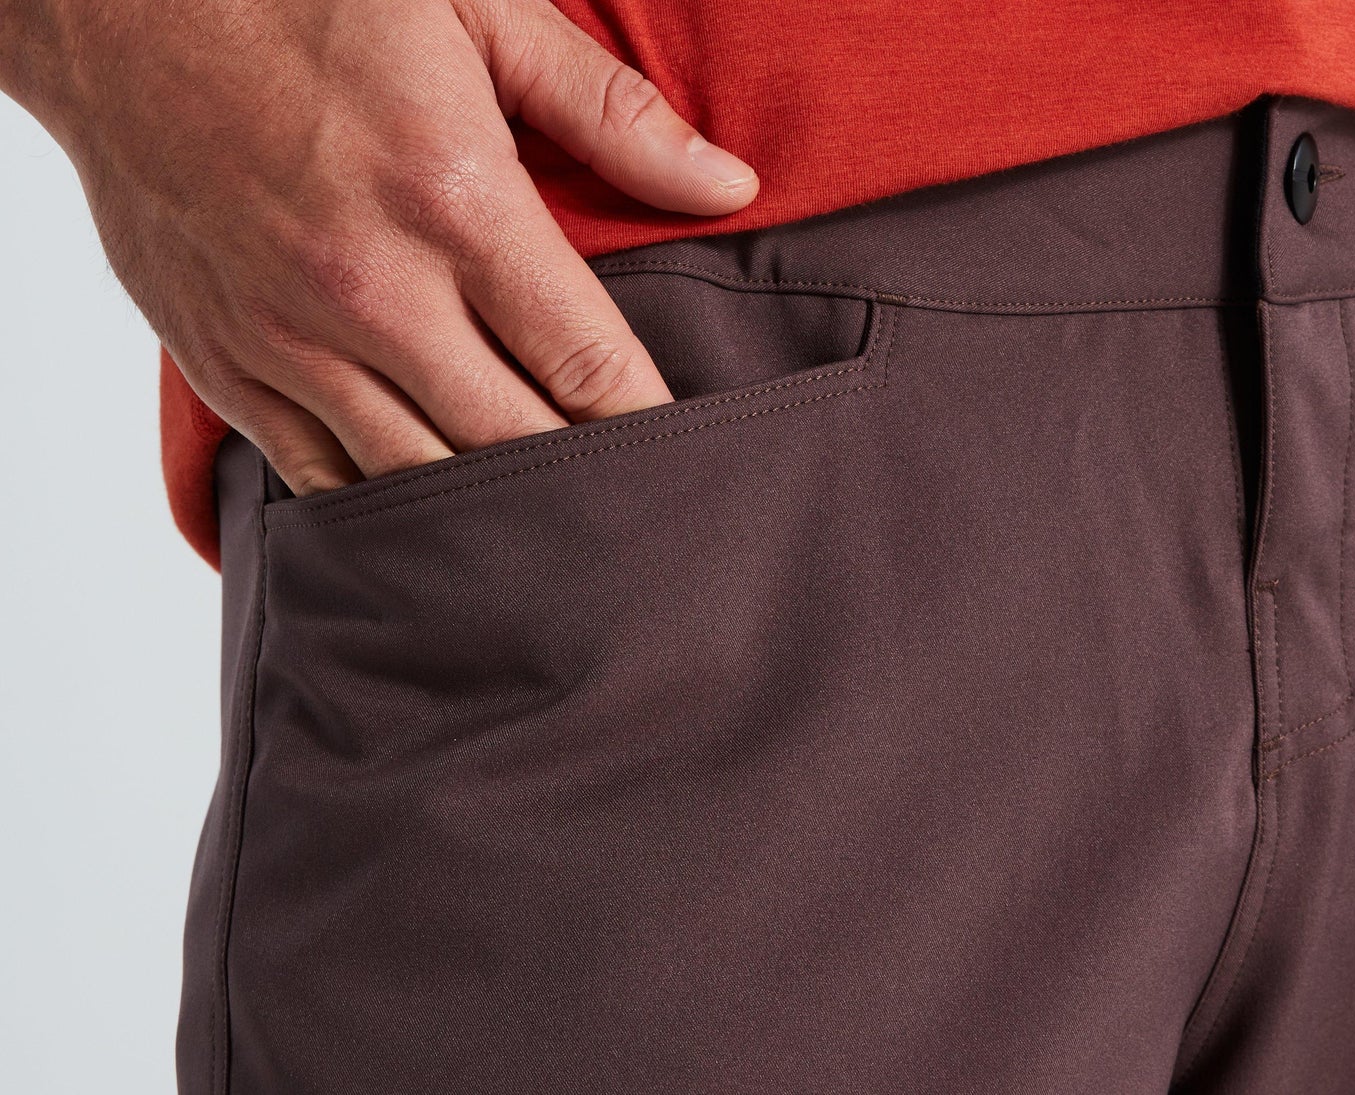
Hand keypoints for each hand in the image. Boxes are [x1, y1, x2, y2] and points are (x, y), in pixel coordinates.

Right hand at [6, 0, 755, 493]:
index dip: (653, 427)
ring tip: (560, 542)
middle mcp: (374, 292)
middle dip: (590, 486)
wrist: (110, 5)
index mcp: (455, 203)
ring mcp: (290, 339)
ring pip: (422, 482)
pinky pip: (321, 479)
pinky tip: (442, 527)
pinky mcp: (225, 365)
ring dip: (497, 516)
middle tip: (642, 514)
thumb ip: (608, 111)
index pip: (589, 364)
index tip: (692, 458)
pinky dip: (389, 511)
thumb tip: (729, 183)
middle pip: (517, 443)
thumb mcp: (478, 11)